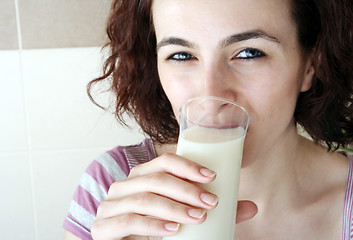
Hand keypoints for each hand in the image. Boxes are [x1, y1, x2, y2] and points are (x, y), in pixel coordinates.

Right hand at [91, 153, 256, 239]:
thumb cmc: (156, 229)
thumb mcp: (183, 217)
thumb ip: (211, 210)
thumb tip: (251, 206)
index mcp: (141, 177)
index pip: (163, 162)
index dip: (187, 166)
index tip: (212, 177)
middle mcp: (124, 186)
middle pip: (155, 178)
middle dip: (186, 189)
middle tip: (210, 201)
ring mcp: (111, 206)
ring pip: (144, 198)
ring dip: (174, 207)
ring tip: (198, 217)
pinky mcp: (103, 228)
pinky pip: (129, 221)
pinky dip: (153, 225)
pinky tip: (173, 229)